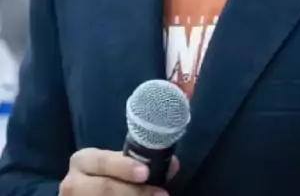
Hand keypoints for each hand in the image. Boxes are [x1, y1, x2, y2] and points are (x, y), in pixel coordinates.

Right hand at [60, 148, 179, 195]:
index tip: (146, 172)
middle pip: (104, 189)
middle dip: (135, 193)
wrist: (88, 193)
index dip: (124, 167)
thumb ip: (141, 164)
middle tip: (161, 195)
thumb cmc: (108, 176)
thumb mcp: (119, 167)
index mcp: (82, 161)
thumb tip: (172, 165)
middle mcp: (72, 183)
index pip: (102, 161)